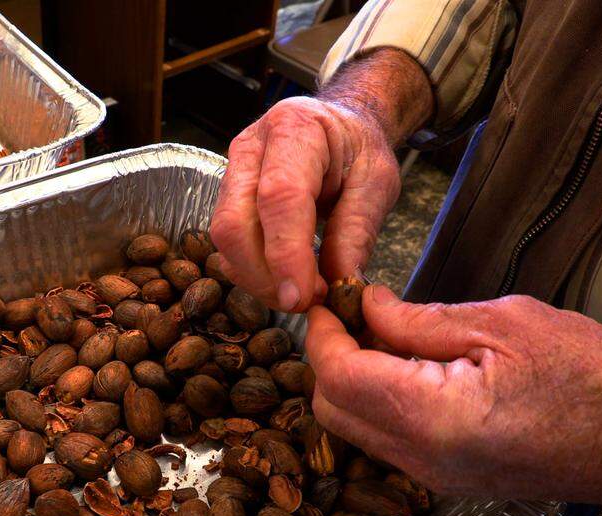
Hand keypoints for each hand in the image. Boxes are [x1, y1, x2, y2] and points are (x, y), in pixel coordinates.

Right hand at [209, 95, 399, 312]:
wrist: (340, 127)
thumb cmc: (359, 150)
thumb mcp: (377, 183)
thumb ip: (357, 232)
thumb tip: (339, 284)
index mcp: (295, 129)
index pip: (279, 196)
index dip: (286, 253)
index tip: (303, 295)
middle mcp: (251, 147)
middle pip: (236, 222)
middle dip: (265, 275)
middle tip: (304, 301)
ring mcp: (232, 171)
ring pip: (224, 239)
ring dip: (257, 279)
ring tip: (299, 292)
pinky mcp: (226, 196)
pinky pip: (226, 244)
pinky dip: (252, 272)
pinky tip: (282, 279)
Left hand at [305, 285, 601, 514]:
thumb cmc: (596, 376)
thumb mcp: (504, 324)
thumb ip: (419, 320)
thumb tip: (366, 307)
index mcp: (434, 417)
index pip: (338, 376)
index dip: (322, 333)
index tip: (328, 298)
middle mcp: (424, 460)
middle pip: (332, 410)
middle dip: (328, 358)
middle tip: (351, 312)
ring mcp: (436, 478)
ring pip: (355, 429)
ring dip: (351, 381)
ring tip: (383, 333)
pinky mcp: (450, 481)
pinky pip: (388, 442)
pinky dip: (379, 402)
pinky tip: (408, 366)